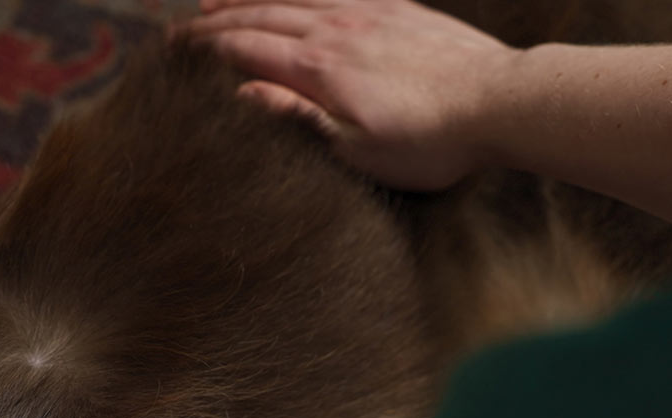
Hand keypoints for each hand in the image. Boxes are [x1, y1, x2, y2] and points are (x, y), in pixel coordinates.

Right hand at [187, 0, 515, 189]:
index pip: (244, 51)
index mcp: (319, 70)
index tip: (172, 56)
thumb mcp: (356, 150)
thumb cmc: (430, 140)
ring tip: (213, 0)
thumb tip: (243, 94)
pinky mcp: (392, 8)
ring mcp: (364, 14)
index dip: (203, 52)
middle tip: (178, 33)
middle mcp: (334, 30)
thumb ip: (297, 119)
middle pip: (259, 18)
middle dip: (212, 25)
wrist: (499, 101)